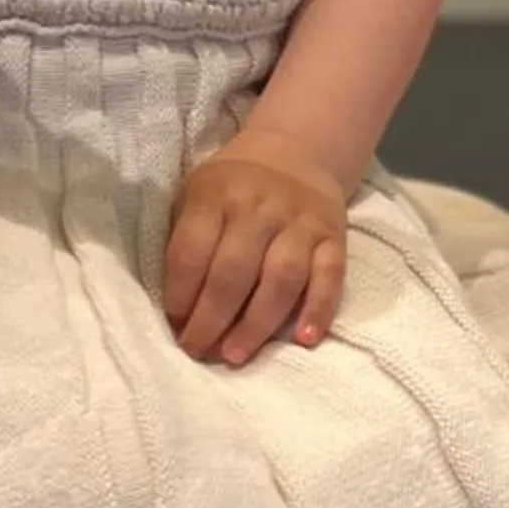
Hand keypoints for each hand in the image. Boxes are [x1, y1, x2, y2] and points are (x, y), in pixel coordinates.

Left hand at [164, 127, 347, 366]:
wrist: (295, 151)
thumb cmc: (232, 187)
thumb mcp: (196, 194)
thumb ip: (186, 240)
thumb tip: (181, 312)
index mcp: (215, 195)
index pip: (192, 252)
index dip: (179, 295)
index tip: (175, 327)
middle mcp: (259, 206)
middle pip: (233, 271)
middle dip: (211, 320)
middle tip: (198, 352)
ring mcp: (299, 221)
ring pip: (281, 278)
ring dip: (257, 323)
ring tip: (235, 355)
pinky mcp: (333, 236)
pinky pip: (331, 275)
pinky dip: (319, 309)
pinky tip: (304, 340)